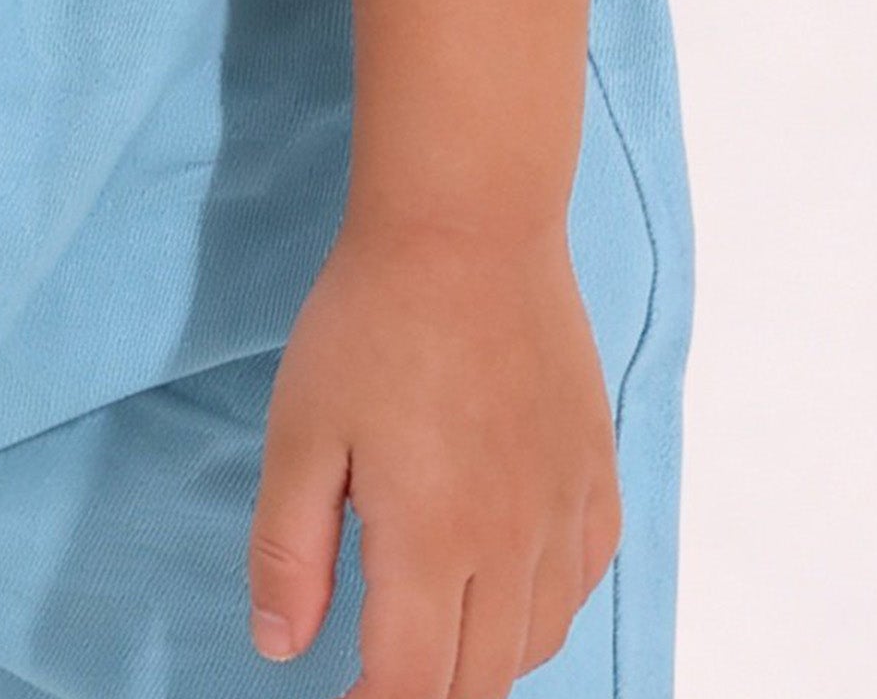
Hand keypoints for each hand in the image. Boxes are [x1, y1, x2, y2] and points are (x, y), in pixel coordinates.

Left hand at [246, 216, 621, 694]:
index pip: (410, 687)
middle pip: (479, 680)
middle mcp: (511, 544)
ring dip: (485, 659)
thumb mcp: (300, 430)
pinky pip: (581, 579)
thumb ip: (288, 551)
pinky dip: (544, 608)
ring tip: (436, 634)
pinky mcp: (595, 473)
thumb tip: (280, 648)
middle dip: (426, 692)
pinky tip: (506, 584)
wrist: (467, 224)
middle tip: (381, 669)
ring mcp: (564, 510)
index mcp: (431, 541)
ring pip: (538, 640)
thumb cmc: (371, 317)